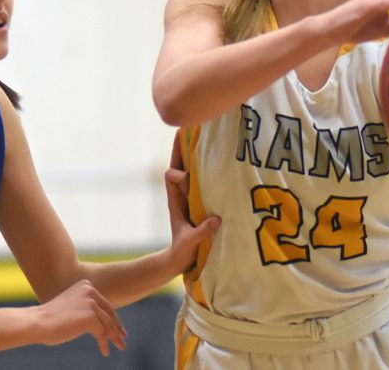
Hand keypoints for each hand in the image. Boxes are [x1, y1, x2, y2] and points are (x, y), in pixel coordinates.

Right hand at [33, 279, 125, 356]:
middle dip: (116, 327)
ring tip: (119, 346)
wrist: (37, 322)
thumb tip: (102, 319)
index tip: (118, 327)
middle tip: (122, 337)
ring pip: (107, 324)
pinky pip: (102, 334)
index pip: (103, 304)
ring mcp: (91, 303)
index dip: (111, 317)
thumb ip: (85, 307)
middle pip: (108, 312)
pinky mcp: (90, 317)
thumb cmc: (50, 317)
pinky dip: (104, 343)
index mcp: (86, 285)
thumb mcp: (71, 305)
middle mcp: (90, 291)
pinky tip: (105, 351)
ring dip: (113, 337)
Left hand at [165, 133, 219, 273]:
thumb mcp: (191, 241)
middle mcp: (180, 195)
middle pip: (178, 166)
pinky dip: (204, 171)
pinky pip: (199, 182)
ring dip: (193, 157)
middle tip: (189, 129)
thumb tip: (216, 219)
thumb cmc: (182, 251)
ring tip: (204, 139)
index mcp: (175, 200)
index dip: (178, 164)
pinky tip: (217, 163)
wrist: (178, 260)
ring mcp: (187, 198)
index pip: (171, 174)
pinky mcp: (196, 203)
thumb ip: (201, 231)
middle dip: (182, 149)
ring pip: (188, 172)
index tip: (186, 150)